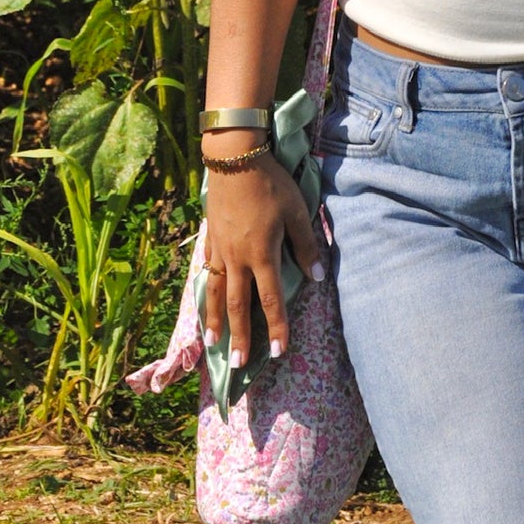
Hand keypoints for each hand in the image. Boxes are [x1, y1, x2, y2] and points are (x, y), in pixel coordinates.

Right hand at [203, 149, 321, 366]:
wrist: (234, 158)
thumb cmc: (271, 184)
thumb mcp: (297, 212)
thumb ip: (306, 246)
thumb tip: (318, 277)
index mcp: (262, 255)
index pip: (271, 300)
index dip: (276, 328)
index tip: (277, 353)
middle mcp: (238, 259)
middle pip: (238, 306)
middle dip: (240, 337)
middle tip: (237, 365)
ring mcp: (220, 250)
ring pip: (216, 293)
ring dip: (215, 320)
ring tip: (212, 343)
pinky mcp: (210, 238)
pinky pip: (207, 271)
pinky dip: (205, 291)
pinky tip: (205, 300)